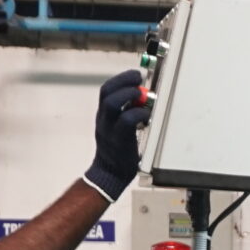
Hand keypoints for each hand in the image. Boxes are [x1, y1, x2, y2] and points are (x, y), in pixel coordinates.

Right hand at [80, 68, 152, 200]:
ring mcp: (109, 129)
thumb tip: (142, 98)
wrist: (109, 174)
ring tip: (140, 93)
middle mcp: (103, 119)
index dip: (120, 79)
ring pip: (111, 103)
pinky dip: (138, 113)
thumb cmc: (117, 151)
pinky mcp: (119, 139)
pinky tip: (146, 115)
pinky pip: (127, 120)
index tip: (135, 74)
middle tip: (139, 78)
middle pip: (106, 92)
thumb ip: (126, 113)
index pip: (106, 90)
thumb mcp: (117, 128)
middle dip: (123, 80)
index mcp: (103, 115)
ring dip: (128, 94)